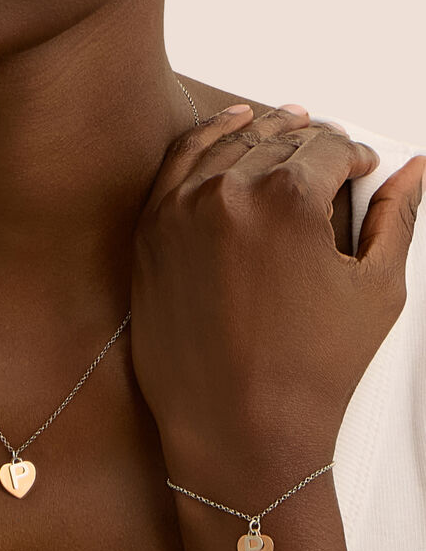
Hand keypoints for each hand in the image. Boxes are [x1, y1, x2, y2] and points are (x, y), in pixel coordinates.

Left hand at [130, 104, 425, 479]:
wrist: (234, 428)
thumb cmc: (309, 370)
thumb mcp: (375, 289)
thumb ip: (395, 217)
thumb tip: (413, 169)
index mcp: (288, 200)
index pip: (328, 146)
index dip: (353, 153)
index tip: (361, 166)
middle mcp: (227, 192)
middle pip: (278, 140)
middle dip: (311, 141)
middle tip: (328, 150)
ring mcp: (180, 208)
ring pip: (227, 143)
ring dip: (261, 131)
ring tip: (283, 122)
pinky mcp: (150, 228)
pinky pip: (178, 163)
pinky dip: (205, 138)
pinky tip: (229, 127)